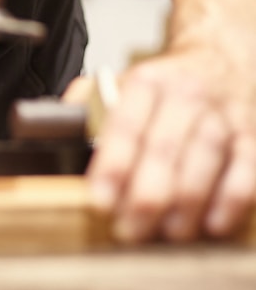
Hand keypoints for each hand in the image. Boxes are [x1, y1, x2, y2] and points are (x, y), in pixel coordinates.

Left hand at [87, 40, 255, 242]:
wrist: (218, 57)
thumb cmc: (163, 83)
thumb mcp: (120, 80)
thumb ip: (86, 101)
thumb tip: (53, 124)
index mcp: (146, 81)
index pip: (125, 124)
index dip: (113, 164)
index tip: (99, 198)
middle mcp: (184, 94)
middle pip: (165, 146)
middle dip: (146, 194)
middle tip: (130, 228)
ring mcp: (221, 114)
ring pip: (206, 157)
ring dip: (187, 201)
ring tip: (168, 232)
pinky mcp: (250, 134)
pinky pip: (246, 167)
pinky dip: (232, 198)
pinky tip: (213, 223)